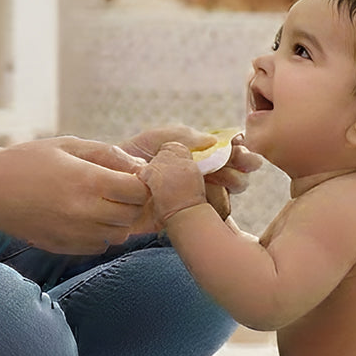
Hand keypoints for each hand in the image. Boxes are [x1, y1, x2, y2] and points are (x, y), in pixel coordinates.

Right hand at [0, 137, 149, 254]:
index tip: (130, 176)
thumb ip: (107, 153)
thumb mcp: (68, 145)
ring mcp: (73, 233)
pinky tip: (85, 217)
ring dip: (118, 220)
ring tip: (101, 202)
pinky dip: (100, 234)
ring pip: (118, 235)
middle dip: (131, 202)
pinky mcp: (63, 247)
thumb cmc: (28, 160)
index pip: (137, 191)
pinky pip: (98, 246)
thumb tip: (140, 167)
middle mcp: (83, 211)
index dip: (140, 183)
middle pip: (132, 215)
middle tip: (118, 189)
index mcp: (87, 180)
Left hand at [121, 125, 262, 219]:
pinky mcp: (188, 219)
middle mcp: (200, 177)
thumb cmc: (130, 158)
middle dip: (243, 165)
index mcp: (196, 154)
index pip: (226, 150)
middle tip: (246, 164)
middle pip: (233, 170)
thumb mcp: (154, 139)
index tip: (243, 147)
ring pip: (227, 192)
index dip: (238, 148)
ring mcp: (196, 199)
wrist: (109, 184)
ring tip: (231, 179)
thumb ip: (182, 136)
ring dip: (234, 182)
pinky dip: (218, 204)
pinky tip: (216, 197)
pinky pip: (211, 214)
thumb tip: (212, 141)